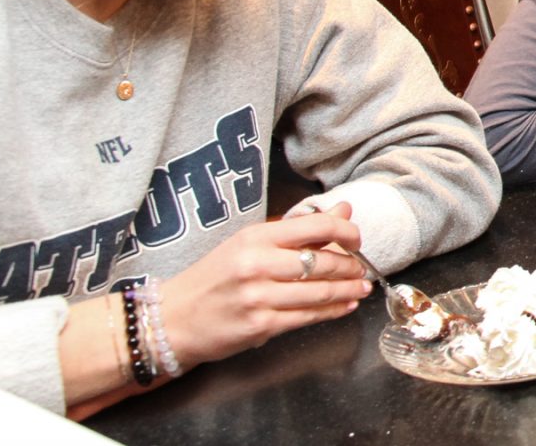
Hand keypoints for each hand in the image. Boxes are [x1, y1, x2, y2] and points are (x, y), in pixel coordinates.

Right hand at [158, 208, 371, 367]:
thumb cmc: (213, 279)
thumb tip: (343, 209)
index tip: (357, 239)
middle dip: (351, 267)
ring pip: (320, 292)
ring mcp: (259, 296)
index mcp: (256, 237)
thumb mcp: (249, 244)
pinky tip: (344, 306)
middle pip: (323, 262)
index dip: (346, 231)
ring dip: (348, 291)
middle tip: (363, 269)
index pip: (316, 224)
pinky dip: (333, 311)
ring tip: (361, 288)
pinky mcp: (260, 325)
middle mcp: (257, 264)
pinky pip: (307, 317)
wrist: (172, 319)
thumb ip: (298, 229)